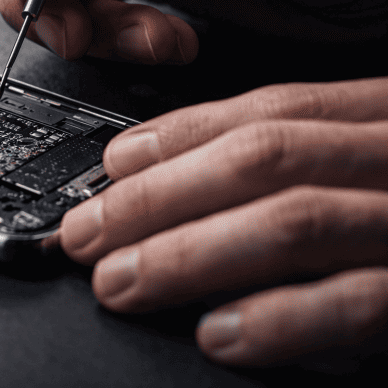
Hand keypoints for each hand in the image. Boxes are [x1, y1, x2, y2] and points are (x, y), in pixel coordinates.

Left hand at [58, 77, 387, 365]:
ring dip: (188, 253)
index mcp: (380, 120)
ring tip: (119, 282)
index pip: (268, 112)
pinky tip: (216, 333)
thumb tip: (185, 182)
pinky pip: (356, 303)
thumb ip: (306, 166)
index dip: (179, 137)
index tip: (111, 164)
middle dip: (157, 198)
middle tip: (87, 233)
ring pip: (292, 221)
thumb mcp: (376, 166)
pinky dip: (279, 318)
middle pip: (260, 160)